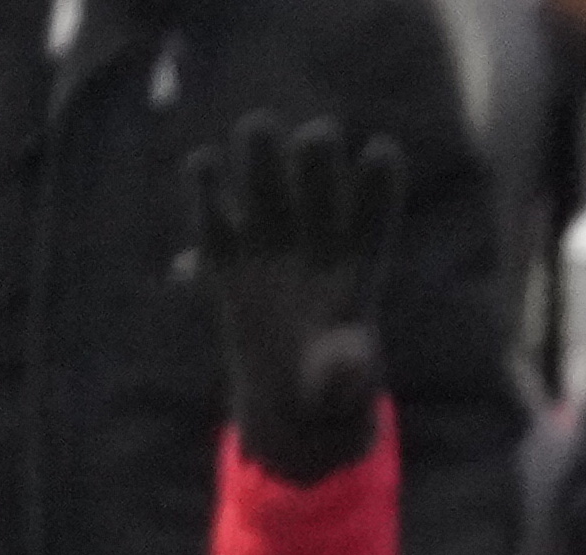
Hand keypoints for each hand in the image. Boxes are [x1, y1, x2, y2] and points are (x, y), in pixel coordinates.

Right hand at [183, 114, 401, 484]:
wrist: (290, 396)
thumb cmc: (333, 387)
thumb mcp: (343, 388)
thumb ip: (345, 370)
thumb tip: (346, 361)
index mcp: (358, 270)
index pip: (372, 220)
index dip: (378, 187)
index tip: (382, 150)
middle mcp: (315, 246)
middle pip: (318, 192)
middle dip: (317, 162)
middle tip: (316, 136)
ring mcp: (270, 245)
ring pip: (267, 190)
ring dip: (262, 159)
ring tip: (258, 127)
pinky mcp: (228, 258)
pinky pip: (216, 218)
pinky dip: (207, 192)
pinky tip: (202, 167)